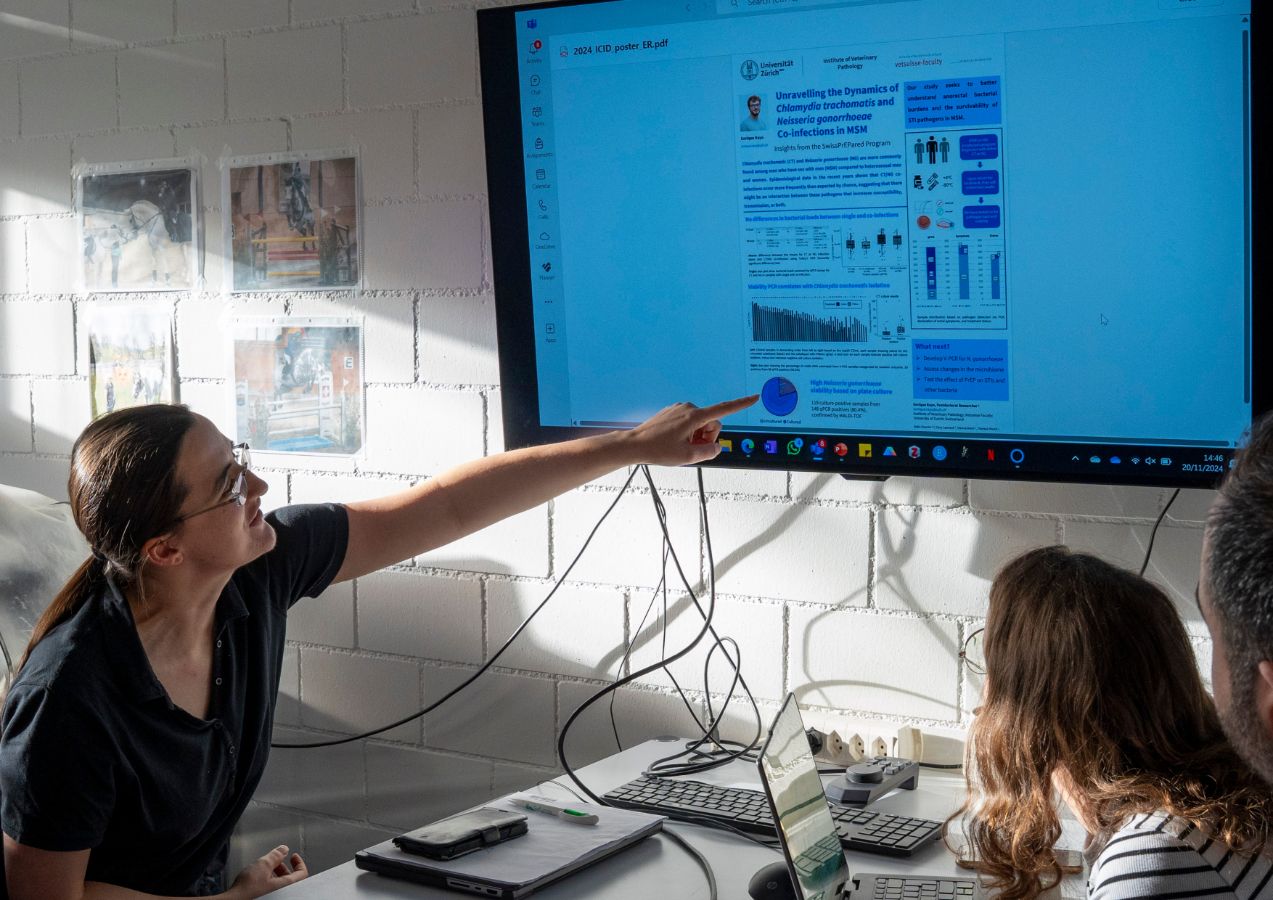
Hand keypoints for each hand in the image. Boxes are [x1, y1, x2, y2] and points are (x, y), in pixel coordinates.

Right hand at [225, 845, 307, 898]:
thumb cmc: (248, 888)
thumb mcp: (263, 865)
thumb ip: (275, 855)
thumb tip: (283, 850)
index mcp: (288, 886)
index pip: (302, 873)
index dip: (299, 862)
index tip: (294, 856)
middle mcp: (284, 893)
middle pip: (291, 878)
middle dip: (283, 867)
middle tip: (276, 861)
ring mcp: (275, 897)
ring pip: (280, 884)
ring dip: (275, 873)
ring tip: (265, 868)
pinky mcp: (265, 899)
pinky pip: (271, 889)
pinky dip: (269, 882)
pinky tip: (259, 878)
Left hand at [622, 395, 757, 465]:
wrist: (635, 444)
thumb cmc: (657, 449)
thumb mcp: (688, 457)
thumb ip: (709, 452)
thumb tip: (717, 447)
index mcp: (694, 416)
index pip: (724, 409)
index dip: (741, 404)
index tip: (754, 397)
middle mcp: (688, 408)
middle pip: (712, 422)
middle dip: (708, 437)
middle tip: (693, 449)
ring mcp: (679, 409)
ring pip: (700, 424)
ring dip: (697, 436)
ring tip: (681, 446)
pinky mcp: (673, 412)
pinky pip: (689, 423)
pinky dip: (688, 433)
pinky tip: (675, 441)